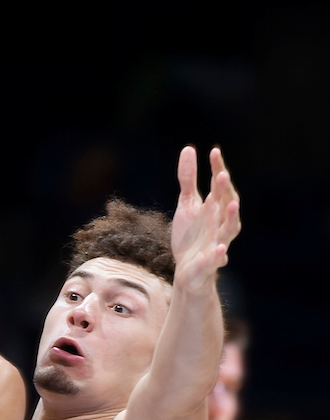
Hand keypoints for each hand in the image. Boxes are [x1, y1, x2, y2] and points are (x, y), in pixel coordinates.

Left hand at [171, 146, 240, 292]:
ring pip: (229, 230)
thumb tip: (189, 149)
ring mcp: (217, 243)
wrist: (187, 271)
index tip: (213, 152)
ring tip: (233, 205)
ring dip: (231, 217)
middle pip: (227, 204)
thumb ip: (188, 179)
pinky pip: (216, 260)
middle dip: (225, 191)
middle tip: (222, 174)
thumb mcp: (186, 205)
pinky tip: (219, 251)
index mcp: (215, 208)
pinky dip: (218, 256)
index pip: (219, 186)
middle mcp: (220, 224)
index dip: (217, 169)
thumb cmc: (190, 237)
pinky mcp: (209, 264)